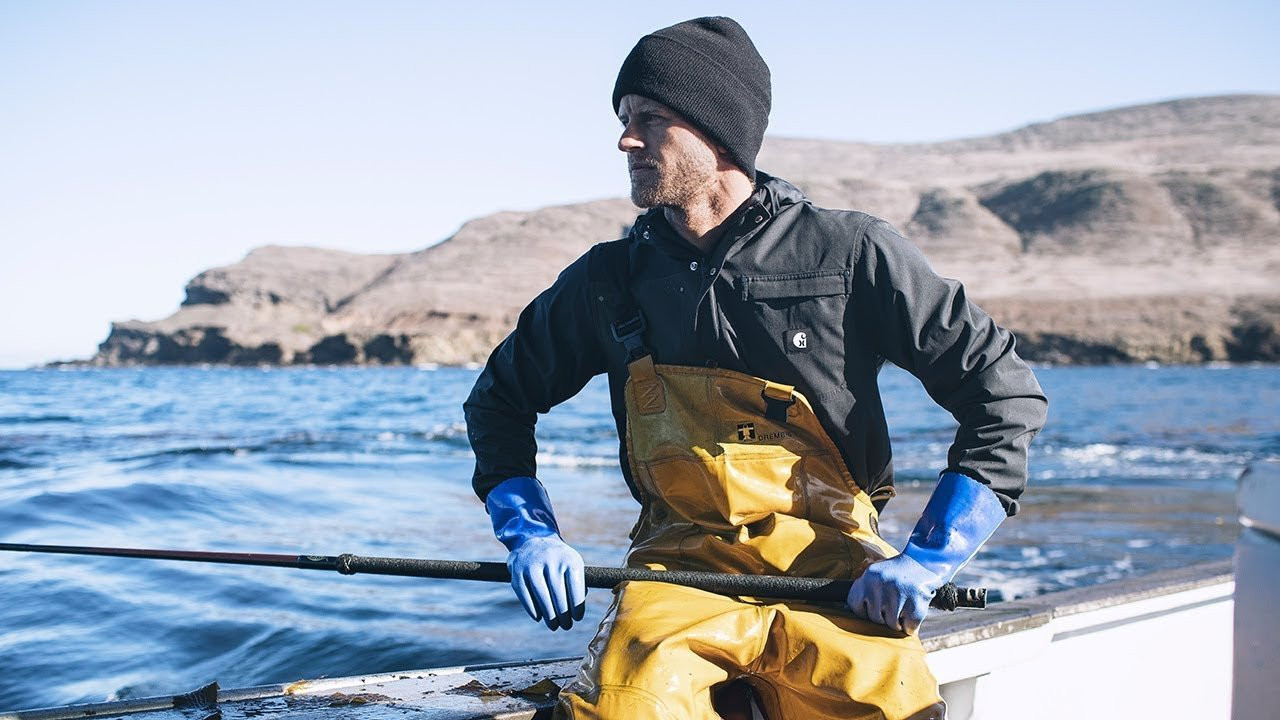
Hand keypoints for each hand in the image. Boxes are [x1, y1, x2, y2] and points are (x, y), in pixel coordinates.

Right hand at [506, 534, 586, 630]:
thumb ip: (578, 585)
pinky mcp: (518, 571)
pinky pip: (525, 594)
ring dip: (549, 614)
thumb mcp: (572, 565)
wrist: (533, 540)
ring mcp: (533, 564)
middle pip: (558, 593)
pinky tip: (538, 617)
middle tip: (566, 626)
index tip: (577, 618)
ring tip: (554, 626)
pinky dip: (532, 608)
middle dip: (563, 614)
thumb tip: (577, 610)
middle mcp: (551, 559)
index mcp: (569, 559)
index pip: (575, 586)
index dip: (577, 606)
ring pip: (542, 595)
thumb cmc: (558, 561)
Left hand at [848, 472, 1004, 633]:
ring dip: (899, 621)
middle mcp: (881, 584)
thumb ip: (864, 590)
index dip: (865, 610)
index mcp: (869, 576)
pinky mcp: (916, 603)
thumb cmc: (899, 573)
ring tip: (905, 604)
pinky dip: (912, 625)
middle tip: (896, 602)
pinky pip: (908, 628)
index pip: (854, 606)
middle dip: (885, 616)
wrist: (927, 561)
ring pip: (891, 625)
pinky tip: (914, 610)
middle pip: (874, 618)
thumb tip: (847, 611)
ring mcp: (899, 593)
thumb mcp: (877, 574)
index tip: (876, 604)